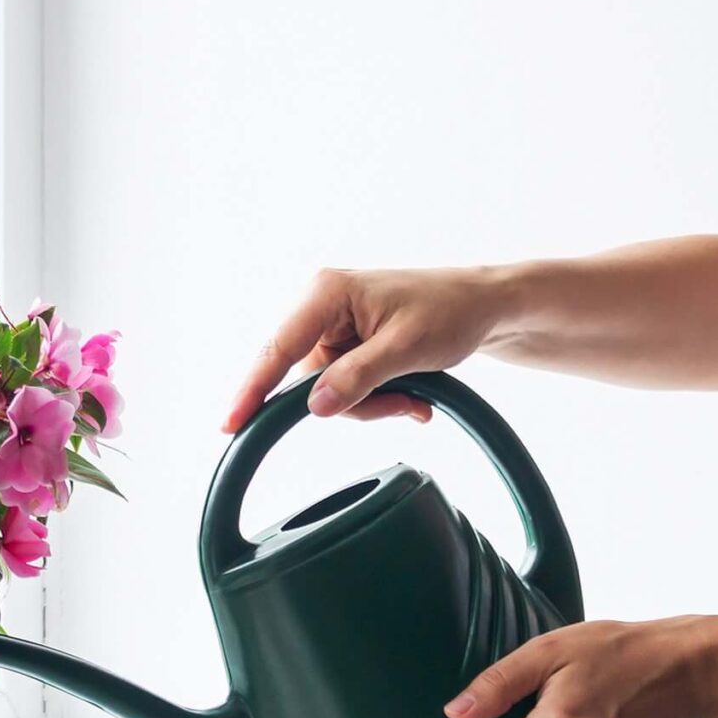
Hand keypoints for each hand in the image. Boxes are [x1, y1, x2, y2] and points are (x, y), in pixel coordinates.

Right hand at [224, 266, 507, 432]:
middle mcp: (321, 307)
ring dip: (370, 403)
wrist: (487, 307)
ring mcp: (333, 328)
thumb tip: (313, 407)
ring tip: (414, 398)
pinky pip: (343, 387)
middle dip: (351, 401)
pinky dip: (374, 397)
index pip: (278, 348)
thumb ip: (358, 377)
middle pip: (307, 378)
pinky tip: (408, 394)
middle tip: (402, 406)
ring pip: (326, 390)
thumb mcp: (407, 348)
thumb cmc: (452, 311)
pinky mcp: (346, 344)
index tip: (231, 423)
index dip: (253, 389)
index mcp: (326, 293)